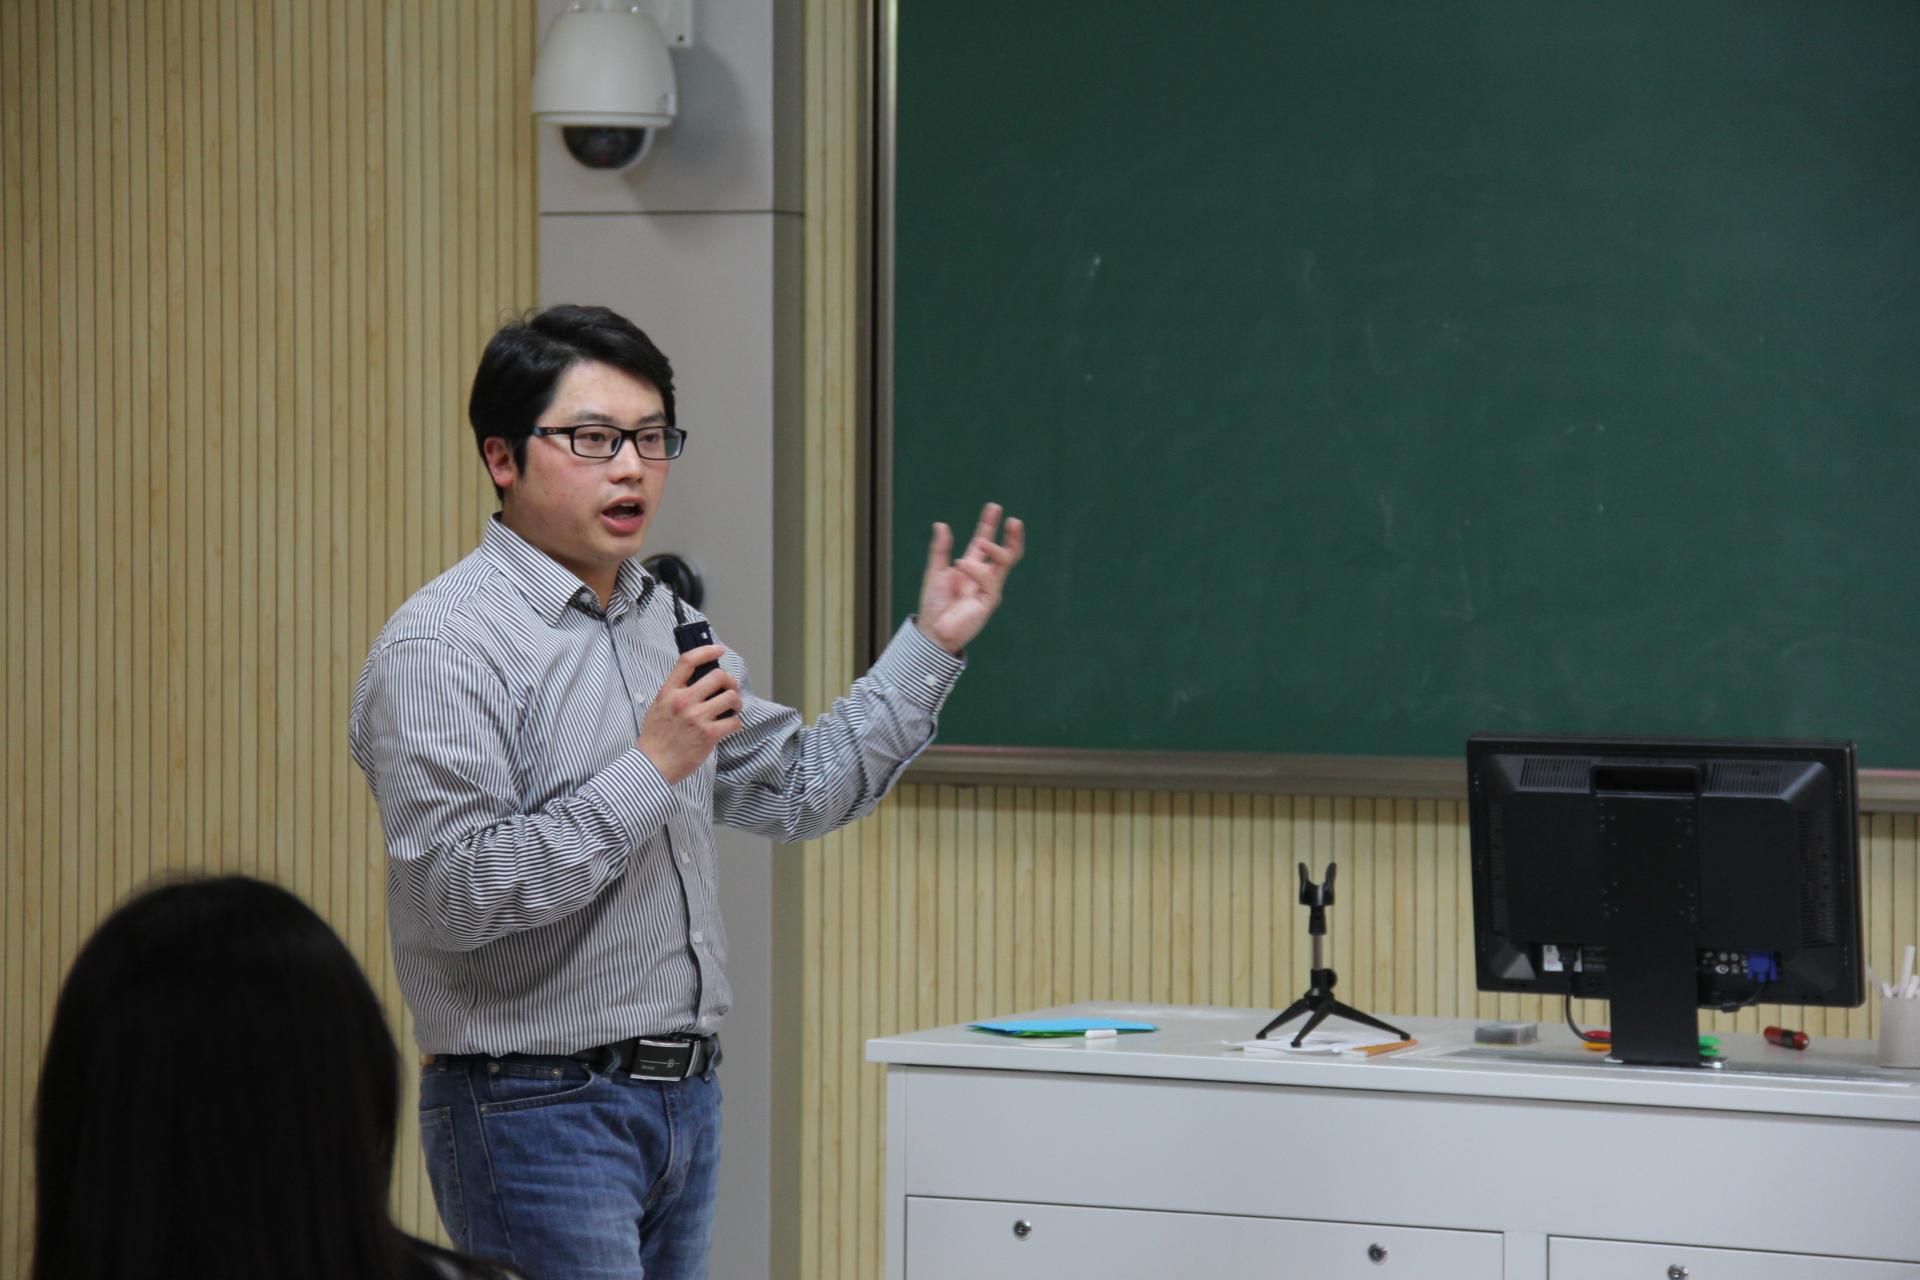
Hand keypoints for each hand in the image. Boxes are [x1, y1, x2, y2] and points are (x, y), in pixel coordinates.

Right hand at [637, 645, 743, 782]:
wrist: (653, 764)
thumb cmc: (656, 737)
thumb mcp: (658, 706)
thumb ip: (676, 692)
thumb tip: (698, 680)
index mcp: (669, 692)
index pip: (688, 661)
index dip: (707, 650)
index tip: (718, 650)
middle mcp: (684, 701)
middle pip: (718, 676)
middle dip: (730, 681)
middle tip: (730, 689)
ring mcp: (697, 717)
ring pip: (731, 696)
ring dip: (736, 702)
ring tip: (732, 708)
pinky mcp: (708, 734)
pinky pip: (734, 721)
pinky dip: (735, 723)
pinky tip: (729, 726)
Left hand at [916, 502, 1024, 654]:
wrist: (933, 628)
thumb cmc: (933, 602)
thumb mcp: (935, 570)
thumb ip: (940, 549)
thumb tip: (941, 524)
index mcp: (971, 566)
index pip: (983, 541)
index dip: (988, 524)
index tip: (994, 507)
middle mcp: (983, 575)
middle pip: (1006, 552)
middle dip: (1012, 536)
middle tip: (1014, 521)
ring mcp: (989, 587)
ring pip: (1005, 562)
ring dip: (995, 548)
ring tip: (981, 541)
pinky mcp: (990, 600)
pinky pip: (990, 580)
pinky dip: (976, 570)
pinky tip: (962, 564)